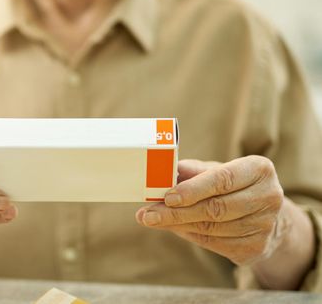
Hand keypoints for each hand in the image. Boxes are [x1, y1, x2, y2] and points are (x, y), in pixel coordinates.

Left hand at [136, 156, 287, 265]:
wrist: (267, 216)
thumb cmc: (234, 186)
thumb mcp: (216, 170)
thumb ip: (192, 171)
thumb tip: (164, 172)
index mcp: (259, 170)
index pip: (222, 179)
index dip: (193, 190)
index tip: (167, 197)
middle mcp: (268, 197)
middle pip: (215, 208)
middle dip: (177, 212)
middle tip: (148, 214)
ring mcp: (265, 225)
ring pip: (212, 228)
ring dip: (178, 225)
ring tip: (154, 219)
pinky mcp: (256, 247)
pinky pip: (214, 244)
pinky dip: (190, 235)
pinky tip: (174, 228)